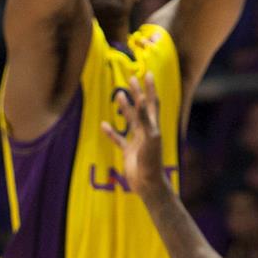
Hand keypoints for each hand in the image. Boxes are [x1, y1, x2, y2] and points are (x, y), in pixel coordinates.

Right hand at [100, 72, 167, 197]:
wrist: (148, 183)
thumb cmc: (151, 161)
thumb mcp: (150, 138)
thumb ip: (145, 119)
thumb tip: (142, 99)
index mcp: (154, 126)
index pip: (152, 103)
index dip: (151, 89)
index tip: (148, 74)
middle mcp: (147, 131)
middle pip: (141, 108)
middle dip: (137, 93)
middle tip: (131, 79)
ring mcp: (137, 141)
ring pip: (130, 121)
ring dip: (125, 109)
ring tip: (119, 96)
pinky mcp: (128, 151)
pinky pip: (118, 139)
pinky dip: (111, 132)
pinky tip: (103, 125)